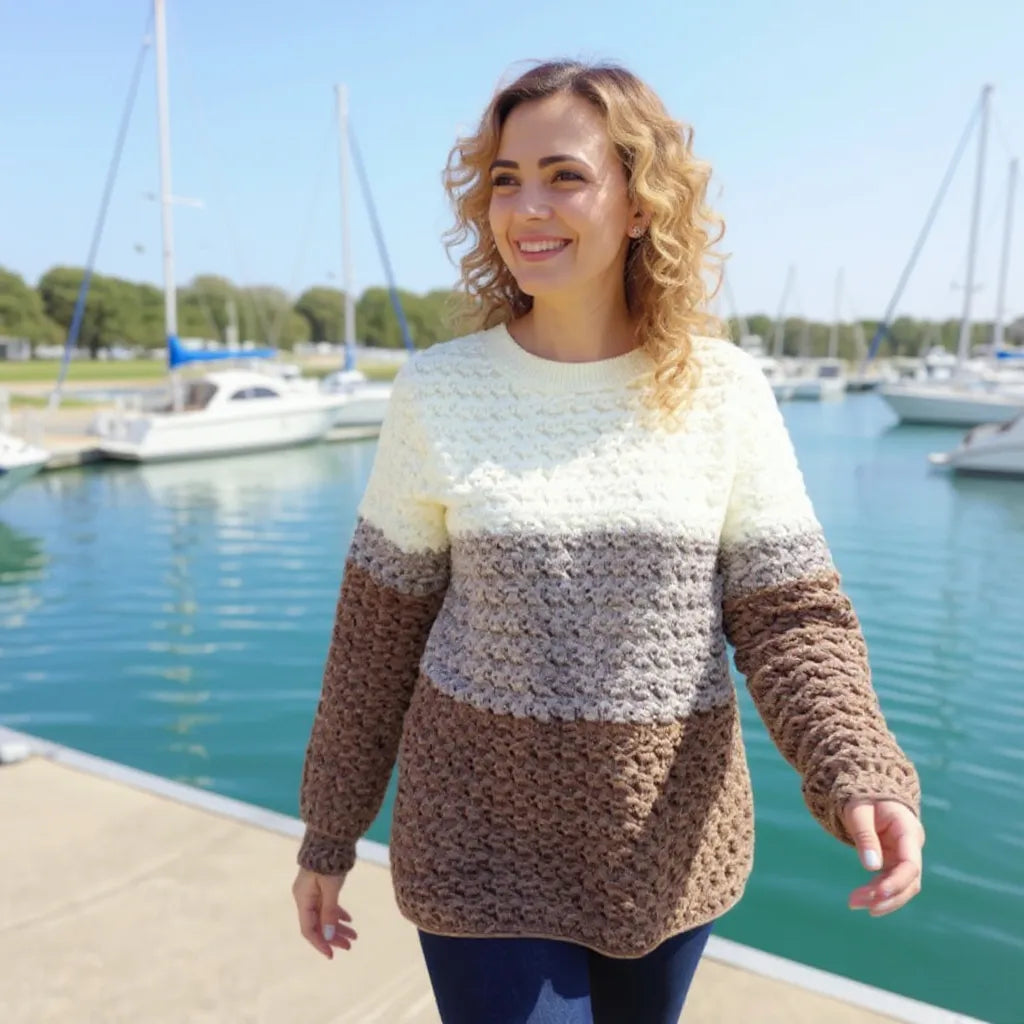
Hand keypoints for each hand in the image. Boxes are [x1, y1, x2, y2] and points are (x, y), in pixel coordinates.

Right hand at [292, 868, 357, 957]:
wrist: (330, 837)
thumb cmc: (329, 862)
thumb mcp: (330, 888)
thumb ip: (329, 913)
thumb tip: (330, 937)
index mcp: (303, 899)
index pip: (308, 929)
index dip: (320, 943)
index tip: (332, 954)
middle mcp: (305, 897)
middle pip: (317, 924)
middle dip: (333, 936)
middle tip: (350, 945)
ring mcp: (312, 891)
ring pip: (324, 915)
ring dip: (338, 927)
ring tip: (354, 936)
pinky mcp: (320, 885)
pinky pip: (328, 905)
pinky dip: (337, 913)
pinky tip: (349, 920)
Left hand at [843, 799, 924, 916]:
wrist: (868, 793)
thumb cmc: (863, 798)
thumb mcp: (858, 811)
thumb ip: (865, 836)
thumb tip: (871, 867)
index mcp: (907, 830)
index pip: (910, 863)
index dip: (897, 882)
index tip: (877, 893)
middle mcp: (911, 846)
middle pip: (909, 881)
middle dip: (885, 896)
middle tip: (854, 902)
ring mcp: (905, 856)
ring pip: (903, 886)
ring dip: (881, 899)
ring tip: (853, 904)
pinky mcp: (895, 862)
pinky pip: (892, 883)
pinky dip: (878, 893)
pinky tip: (862, 900)